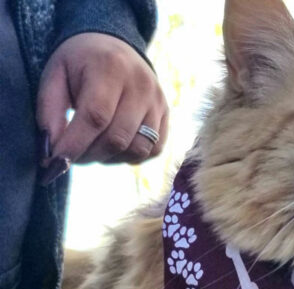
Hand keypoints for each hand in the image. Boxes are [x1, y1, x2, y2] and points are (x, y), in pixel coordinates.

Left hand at [37, 33, 167, 165]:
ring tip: (94, 148)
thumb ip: (50, 112)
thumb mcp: (55, 76)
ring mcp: (158, 101)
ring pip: (138, 148)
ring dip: (111, 158)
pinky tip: (115, 147)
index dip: (76, 144)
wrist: (114, 45)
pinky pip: (154, 148)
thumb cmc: (79, 63)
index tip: (58, 160)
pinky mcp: (166, 114)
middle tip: (71, 155)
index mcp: (111, 68)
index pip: (96, 116)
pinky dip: (132, 156)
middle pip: (118, 137)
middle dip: (90, 154)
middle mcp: (141, 85)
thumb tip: (54, 152)